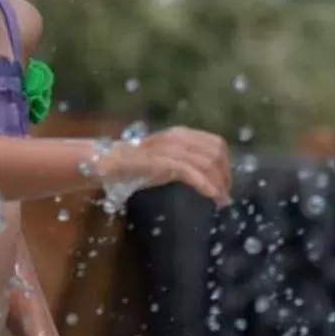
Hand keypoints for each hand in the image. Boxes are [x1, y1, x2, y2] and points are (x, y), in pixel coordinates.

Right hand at [102, 127, 232, 204]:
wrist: (107, 162)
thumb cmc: (137, 165)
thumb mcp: (167, 160)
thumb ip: (186, 163)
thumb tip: (211, 179)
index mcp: (182, 134)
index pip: (217, 144)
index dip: (226, 164)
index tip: (226, 184)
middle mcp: (178, 137)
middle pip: (215, 153)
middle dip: (225, 176)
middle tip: (225, 197)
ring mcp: (168, 148)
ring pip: (206, 162)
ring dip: (218, 183)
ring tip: (221, 201)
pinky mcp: (160, 161)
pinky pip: (189, 172)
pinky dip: (204, 184)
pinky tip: (211, 196)